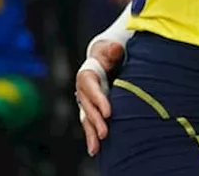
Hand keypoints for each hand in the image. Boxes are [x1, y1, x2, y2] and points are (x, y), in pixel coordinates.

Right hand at [76, 40, 124, 155]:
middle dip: (96, 121)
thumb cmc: (111, 54)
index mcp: (87, 75)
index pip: (92, 89)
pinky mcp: (90, 110)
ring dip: (91, 134)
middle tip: (105, 133)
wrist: (105, 59)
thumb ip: (112, 50)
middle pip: (88, 107)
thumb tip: (115, 49)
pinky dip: (92, 136)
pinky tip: (95, 150)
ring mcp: (85, 102)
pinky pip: (89, 124)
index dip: (99, 100)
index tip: (109, 112)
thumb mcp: (112, 49)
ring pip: (86, 119)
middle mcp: (83, 90)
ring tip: (96, 149)